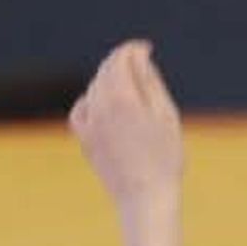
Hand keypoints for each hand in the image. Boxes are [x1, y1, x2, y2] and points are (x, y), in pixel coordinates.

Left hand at [69, 41, 184, 219]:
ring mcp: (89, 125)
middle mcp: (100, 107)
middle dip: (121, 60)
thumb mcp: (165, 114)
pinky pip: (80, 110)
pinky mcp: (85, 140)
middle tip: (140, 57)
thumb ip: (150, 83)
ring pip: (93, 88)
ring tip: (128, 78)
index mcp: (123, 97)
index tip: (146, 47)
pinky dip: (90, 100)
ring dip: (108, 77)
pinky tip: (101, 102)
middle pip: (106, 70)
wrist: (144, 198)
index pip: (121, 59)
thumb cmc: (164, 157)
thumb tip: (139, 58)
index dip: (133, 49)